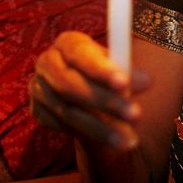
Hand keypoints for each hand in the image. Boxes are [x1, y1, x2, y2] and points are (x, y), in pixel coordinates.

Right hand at [29, 31, 150, 150]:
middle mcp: (47, 62)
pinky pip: (59, 125)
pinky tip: (107, 140)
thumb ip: (127, 75)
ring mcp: (38, 87)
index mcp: (67, 43)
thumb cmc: (105, 76)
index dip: (101, 70)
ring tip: (129, 139)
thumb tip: (145, 80)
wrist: (87, 99)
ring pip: (67, 112)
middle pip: (70, 84)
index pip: (80, 54)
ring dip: (100, 128)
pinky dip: (84, 134)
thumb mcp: (117, 71)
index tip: (123, 84)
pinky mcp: (36, 110)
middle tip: (135, 115)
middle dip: (104, 102)